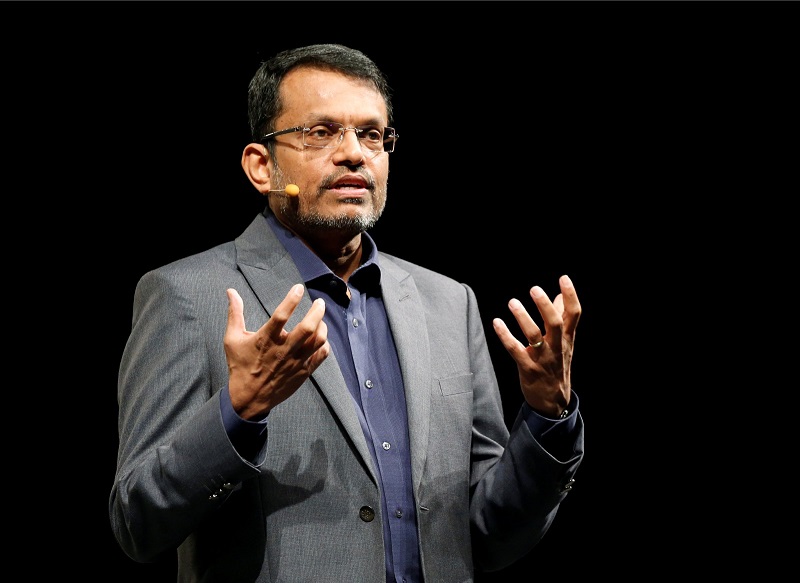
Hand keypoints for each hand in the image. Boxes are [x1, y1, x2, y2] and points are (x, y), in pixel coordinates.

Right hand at [224, 284, 329, 419]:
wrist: (249, 397)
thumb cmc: (240, 366)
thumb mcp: (232, 339)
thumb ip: (234, 314)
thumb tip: (231, 291)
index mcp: (266, 339)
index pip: (281, 315)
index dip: (292, 299)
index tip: (298, 288)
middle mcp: (283, 349)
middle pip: (307, 328)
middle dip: (317, 311)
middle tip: (320, 302)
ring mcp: (296, 362)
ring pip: (318, 341)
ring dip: (323, 327)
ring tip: (320, 320)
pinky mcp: (303, 372)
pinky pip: (321, 356)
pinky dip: (324, 345)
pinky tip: (321, 339)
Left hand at [492, 275, 580, 417]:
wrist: (554, 401)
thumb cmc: (557, 365)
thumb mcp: (564, 343)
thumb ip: (562, 319)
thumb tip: (560, 296)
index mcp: (566, 338)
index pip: (574, 314)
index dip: (571, 295)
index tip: (564, 278)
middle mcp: (556, 346)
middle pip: (554, 323)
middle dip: (544, 306)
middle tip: (535, 289)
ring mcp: (542, 358)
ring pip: (534, 336)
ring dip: (523, 318)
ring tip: (512, 302)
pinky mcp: (527, 368)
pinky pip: (515, 350)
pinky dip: (505, 336)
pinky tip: (497, 322)